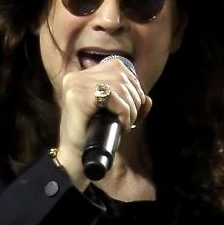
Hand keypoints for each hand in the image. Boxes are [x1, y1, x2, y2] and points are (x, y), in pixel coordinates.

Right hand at [56, 60, 150, 186]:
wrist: (75, 157)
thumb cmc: (93, 136)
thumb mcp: (113, 116)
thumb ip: (129, 105)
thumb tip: (148, 100)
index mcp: (82, 76)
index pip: (117, 66)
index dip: (133, 85)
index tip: (134, 106)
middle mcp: (77, 77)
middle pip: (120, 75)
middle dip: (134, 98)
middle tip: (132, 119)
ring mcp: (76, 85)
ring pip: (119, 85)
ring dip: (131, 108)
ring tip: (127, 124)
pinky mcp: (79, 97)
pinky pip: (113, 97)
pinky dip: (124, 112)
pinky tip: (122, 125)